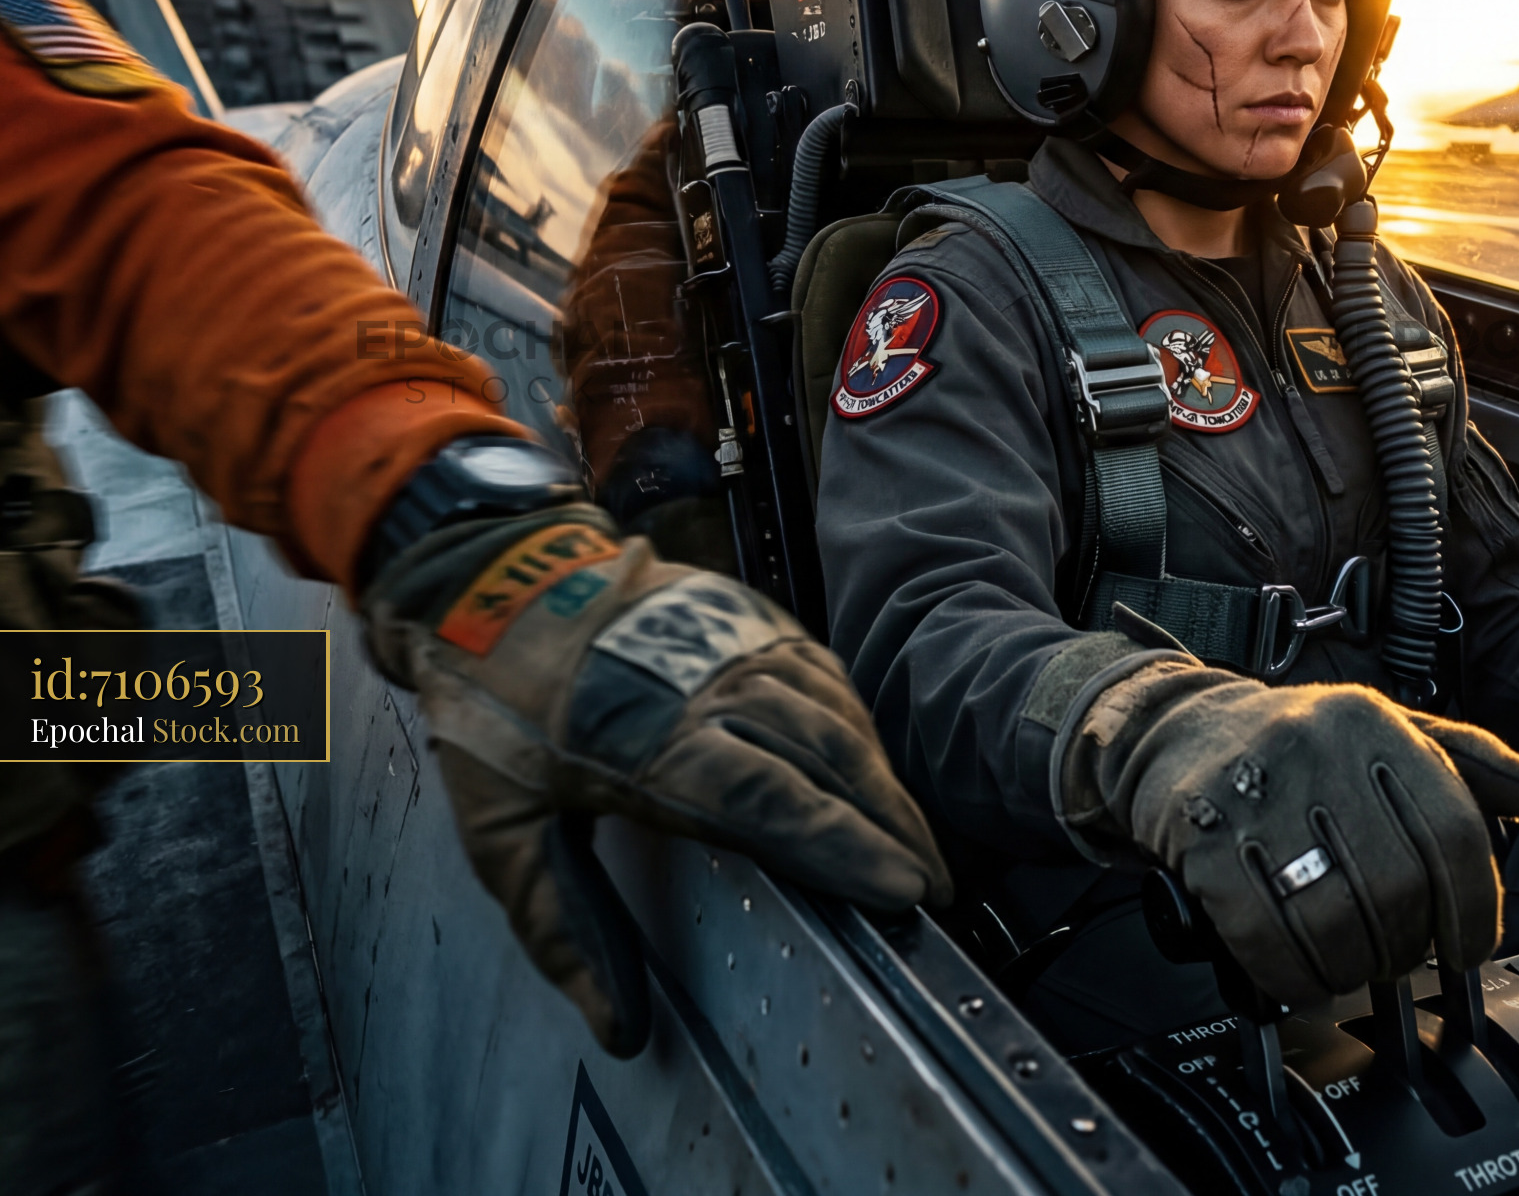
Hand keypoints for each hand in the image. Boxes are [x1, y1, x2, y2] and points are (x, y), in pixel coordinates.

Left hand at [364, 505, 949, 1048]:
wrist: (498, 580)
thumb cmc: (494, 714)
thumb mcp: (502, 832)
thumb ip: (563, 929)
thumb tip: (620, 1029)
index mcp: (651, 745)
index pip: (768, 801)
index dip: (841, 846)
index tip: (900, 889)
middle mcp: (710, 687)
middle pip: (824, 759)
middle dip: (888, 826)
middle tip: (934, 889)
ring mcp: (738, 644)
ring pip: (835, 715)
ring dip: (882, 781)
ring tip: (915, 842)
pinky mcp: (750, 619)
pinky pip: (824, 676)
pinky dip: (857, 727)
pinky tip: (873, 768)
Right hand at [1062, 663, 1518, 1006]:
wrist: (1176, 731)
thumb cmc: (1293, 746)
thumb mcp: (1382, 730)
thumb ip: (1464, 761)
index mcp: (1371, 722)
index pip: (1453, 830)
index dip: (1475, 907)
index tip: (1469, 946)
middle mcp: (1317, 748)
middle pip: (1398, 889)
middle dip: (1405, 946)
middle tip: (1396, 956)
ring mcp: (1257, 792)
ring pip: (1335, 921)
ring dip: (1351, 967)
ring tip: (1347, 962)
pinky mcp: (1203, 839)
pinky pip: (1266, 939)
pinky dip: (1292, 974)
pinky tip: (1298, 966)